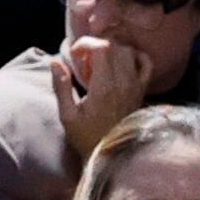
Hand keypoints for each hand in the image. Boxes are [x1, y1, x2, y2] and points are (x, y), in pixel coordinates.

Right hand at [54, 20, 151, 155]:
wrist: (112, 155)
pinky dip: (135, 56)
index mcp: (104, 87)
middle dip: (96, 46)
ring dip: (112, 50)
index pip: (101, 47)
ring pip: (128, 51)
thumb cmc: (87, 137)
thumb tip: (54, 62)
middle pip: (114, 46)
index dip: (85, 44)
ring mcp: (135, 86)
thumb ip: (61, 87)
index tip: (75, 54)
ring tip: (99, 65)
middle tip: (84, 63)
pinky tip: (121, 64)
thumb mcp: (67, 115)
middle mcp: (123, 83)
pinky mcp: (141, 90)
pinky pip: (145, 63)